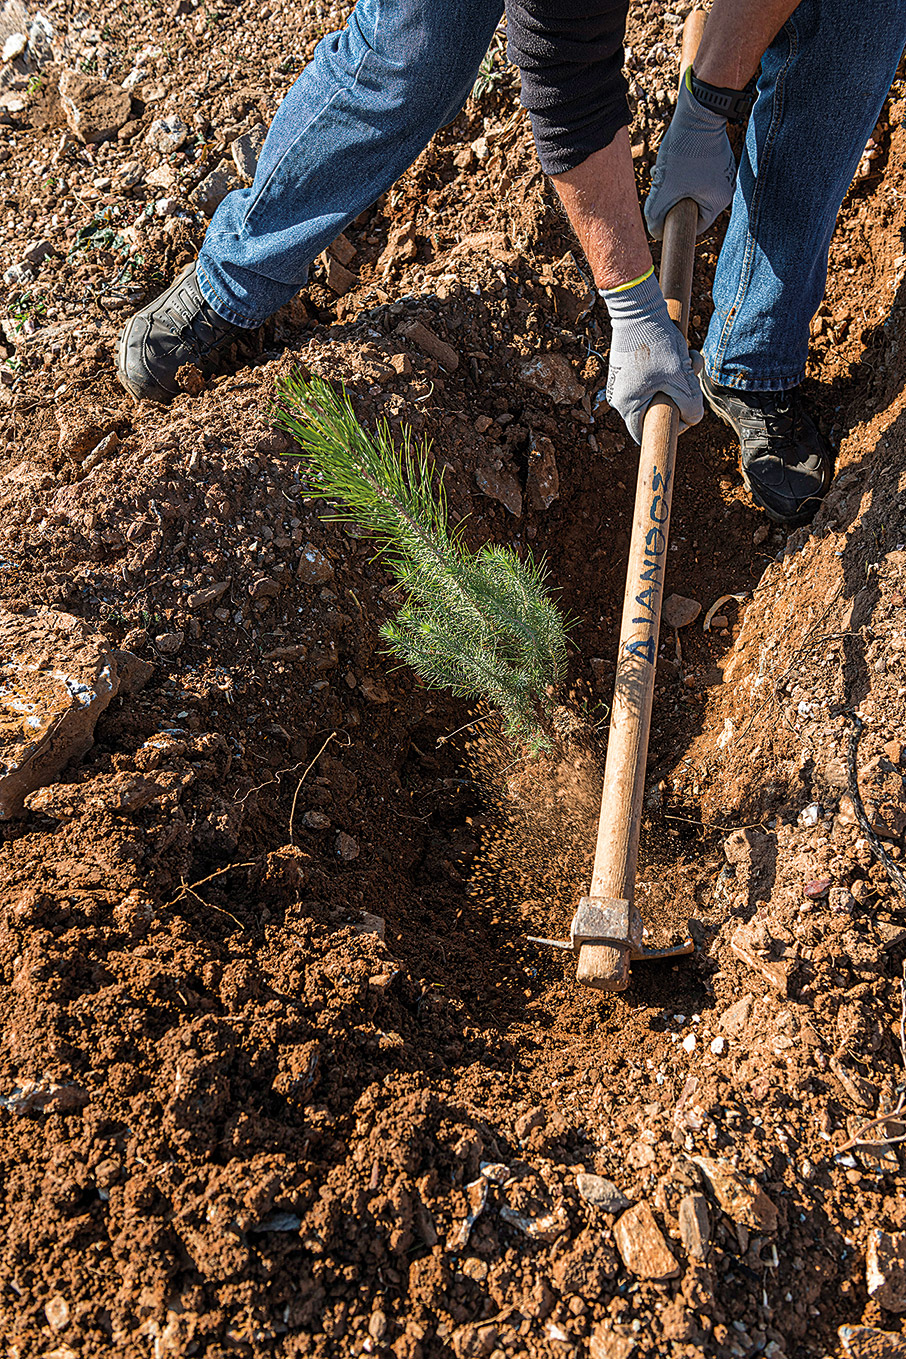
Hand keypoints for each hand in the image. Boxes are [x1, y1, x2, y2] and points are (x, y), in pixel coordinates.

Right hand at [601, 270, 702, 443]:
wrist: (638, 308)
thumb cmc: (656, 344)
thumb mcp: (680, 378)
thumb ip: (690, 406)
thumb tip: (693, 420)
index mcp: (626, 406)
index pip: (645, 434)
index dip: (670, 428)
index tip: (685, 412)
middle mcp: (619, 398)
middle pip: (655, 410)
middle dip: (679, 396)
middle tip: (691, 376)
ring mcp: (623, 382)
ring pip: (658, 391)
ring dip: (678, 379)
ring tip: (688, 359)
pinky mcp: (628, 369)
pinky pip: (653, 378)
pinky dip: (670, 369)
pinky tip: (679, 352)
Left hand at [644, 75, 736, 239]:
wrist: (699, 109)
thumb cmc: (686, 150)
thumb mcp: (666, 187)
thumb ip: (657, 213)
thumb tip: (654, 231)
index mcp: (720, 200)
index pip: (696, 225)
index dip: (676, 223)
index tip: (662, 214)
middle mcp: (725, 187)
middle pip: (691, 205)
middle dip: (671, 199)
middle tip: (659, 187)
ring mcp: (721, 170)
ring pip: (689, 187)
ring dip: (672, 182)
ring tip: (661, 170)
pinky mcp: (714, 155)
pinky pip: (693, 172)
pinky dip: (679, 169)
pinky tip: (669, 158)